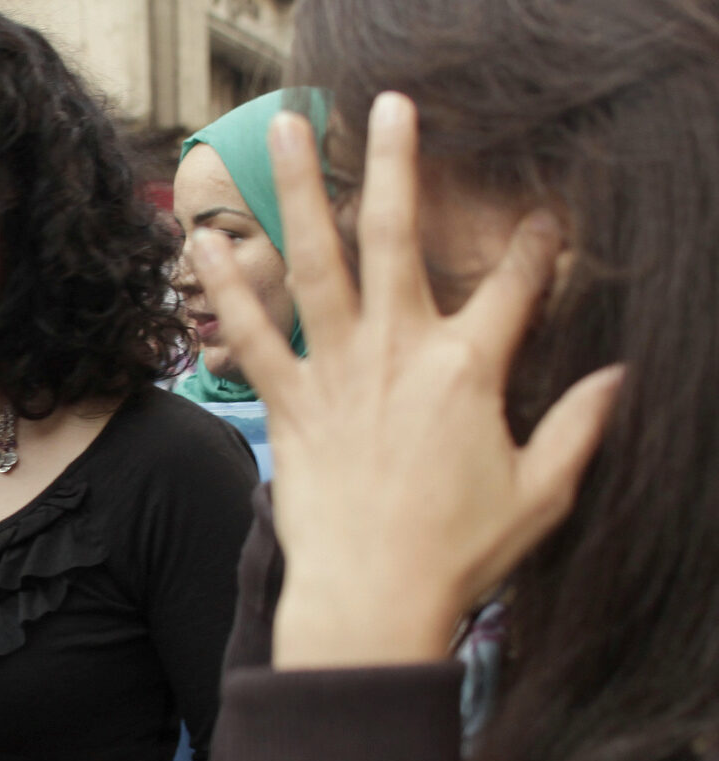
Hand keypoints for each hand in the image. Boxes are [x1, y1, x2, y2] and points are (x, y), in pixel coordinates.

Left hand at [192, 92, 622, 667]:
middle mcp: (399, 352)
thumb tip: (618, 378)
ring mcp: (336, 371)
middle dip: (396, 164)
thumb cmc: (458, 553)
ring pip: (314, 262)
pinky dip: (225, 286)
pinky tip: (199, 240)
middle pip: (396, 237)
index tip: (546, 215)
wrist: (372, 597)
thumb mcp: (541, 492)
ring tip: (281, 126)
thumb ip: (578, 426)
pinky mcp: (287, 401)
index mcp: (470, 369)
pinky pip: (250, 332)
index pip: (517, 284)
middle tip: (390, 105)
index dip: (537, 245)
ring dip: (296, 189)